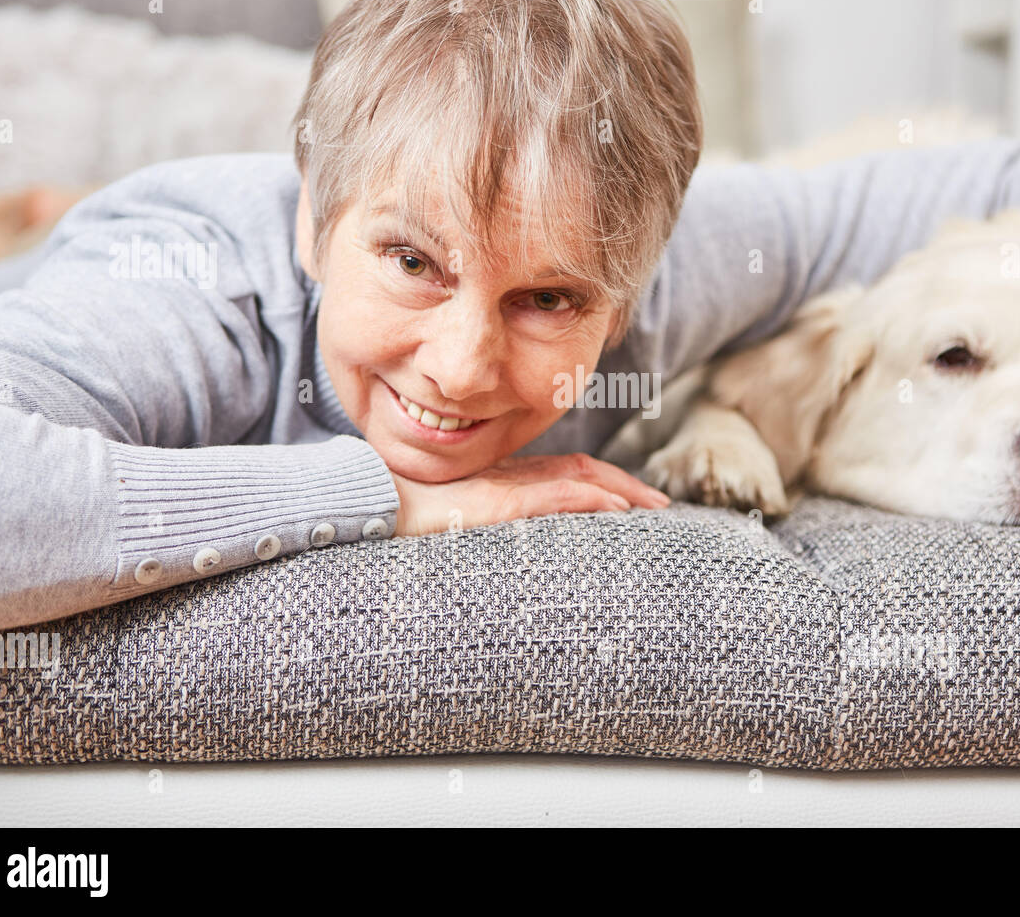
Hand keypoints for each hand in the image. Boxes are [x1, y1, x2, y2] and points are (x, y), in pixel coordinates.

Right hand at [390, 452, 669, 536]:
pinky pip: (551, 494)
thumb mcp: (447, 525)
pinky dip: (587, 497)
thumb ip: (476, 525)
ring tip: (650, 507)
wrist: (360, 509)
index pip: (562, 474)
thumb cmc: (394, 519)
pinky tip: (613, 507)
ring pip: (574, 478)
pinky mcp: (493, 502)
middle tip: (659, 505)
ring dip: (618, 491)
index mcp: (497, 483)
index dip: (601, 482)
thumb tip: (499, 548)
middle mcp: (505, 479)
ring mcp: (500, 488)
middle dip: (624, 486)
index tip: (633, 501)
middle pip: (579, 471)